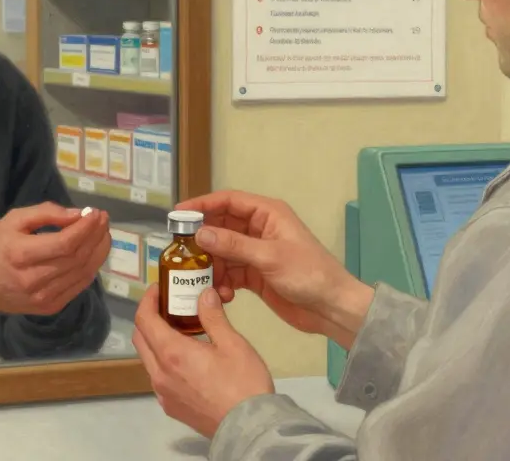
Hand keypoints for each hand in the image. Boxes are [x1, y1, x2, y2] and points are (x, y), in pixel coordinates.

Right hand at [0, 202, 109, 318]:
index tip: (96, 213)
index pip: (65, 243)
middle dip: (96, 236)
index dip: (86, 228)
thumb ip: (44, 213)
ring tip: (103, 234)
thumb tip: (77, 214)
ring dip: (99, 252)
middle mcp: (33, 280)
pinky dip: (91, 268)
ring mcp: (43, 297)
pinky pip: (78, 287)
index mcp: (20, 254)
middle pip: (77, 258)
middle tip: (103, 220)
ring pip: (82, 273)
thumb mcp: (11, 220)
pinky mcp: (49, 308)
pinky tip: (94, 254)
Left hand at [132, 285, 274, 438]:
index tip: (159, 289)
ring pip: (148, 359)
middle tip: (169, 306)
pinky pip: (158, 378)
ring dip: (156, 341)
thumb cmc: (243, 382)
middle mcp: (159, 374)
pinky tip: (186, 360)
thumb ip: (213, 316)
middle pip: (140, 338)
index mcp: (171, 353)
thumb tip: (204, 293)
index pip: (144, 319)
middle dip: (149, 318)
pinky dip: (163, 361)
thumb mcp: (232, 344)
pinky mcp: (170, 407)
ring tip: (180, 331)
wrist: (249, 428)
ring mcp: (163, 393)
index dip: (148, 299)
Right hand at [176, 190, 373, 348]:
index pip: (228, 201)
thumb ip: (233, 245)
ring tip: (202, 281)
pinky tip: (222, 295)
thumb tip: (200, 233)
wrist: (332, 308)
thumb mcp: (269, 257)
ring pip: (223, 252)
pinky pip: (230, 273)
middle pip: (221, 227)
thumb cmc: (308, 274)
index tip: (178, 214)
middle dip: (203, 240)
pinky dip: (223, 282)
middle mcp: (259, 229)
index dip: (202, 205)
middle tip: (181, 253)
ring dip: (212, 266)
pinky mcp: (255, 275)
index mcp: (267, 214)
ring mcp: (256, 252)